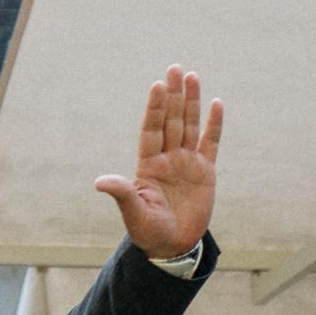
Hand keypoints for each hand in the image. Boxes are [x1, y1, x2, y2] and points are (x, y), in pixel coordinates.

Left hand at [95, 65, 221, 257]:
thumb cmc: (148, 232)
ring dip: (191, 101)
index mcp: (148, 165)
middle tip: (174, 68)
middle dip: (173, 95)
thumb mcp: (134, 214)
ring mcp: (187, 162)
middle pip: (171, 120)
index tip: (157, 86)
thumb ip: (122, 194)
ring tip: (192, 76)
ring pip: (189, 125)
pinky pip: (210, 143)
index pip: (151, 130)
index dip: (154, 109)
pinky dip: (214, 124)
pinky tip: (216, 103)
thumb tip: (99, 182)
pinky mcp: (205, 171)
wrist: (172, 246)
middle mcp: (167, 158)